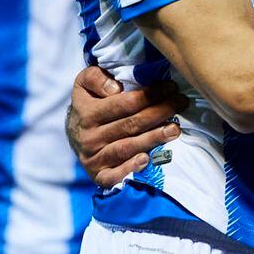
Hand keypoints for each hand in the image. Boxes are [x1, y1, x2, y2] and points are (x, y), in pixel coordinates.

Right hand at [68, 65, 187, 187]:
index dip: (149, 95)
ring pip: (127, 147)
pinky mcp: (98, 175)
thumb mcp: (85, 84)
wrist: (72, 135)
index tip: (170, 87)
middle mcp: (90, 137)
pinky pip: (113, 176)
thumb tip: (115, 88)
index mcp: (88, 113)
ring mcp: (93, 158)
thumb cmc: (88, 104)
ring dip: (153, 139)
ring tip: (175, 129)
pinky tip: (147, 159)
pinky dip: (130, 169)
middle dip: (159, 112)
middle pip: (130, 125)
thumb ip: (96, 78)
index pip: (124, 103)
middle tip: (181, 103)